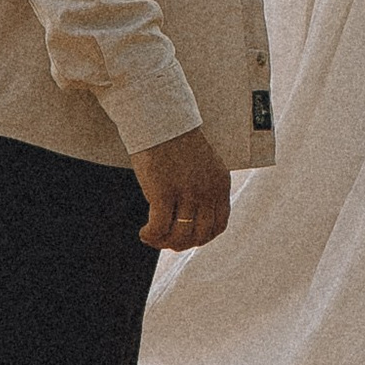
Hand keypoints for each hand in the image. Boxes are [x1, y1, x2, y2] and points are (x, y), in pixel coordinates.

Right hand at [135, 125, 232, 250]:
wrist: (160, 120)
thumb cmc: (175, 142)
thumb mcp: (202, 166)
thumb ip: (202, 190)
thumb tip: (189, 221)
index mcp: (220, 184)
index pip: (218, 226)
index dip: (201, 238)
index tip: (185, 237)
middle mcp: (207, 190)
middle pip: (199, 235)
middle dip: (181, 244)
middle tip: (165, 240)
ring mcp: (187, 192)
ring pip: (180, 235)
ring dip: (164, 242)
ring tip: (152, 236)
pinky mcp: (164, 192)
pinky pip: (159, 228)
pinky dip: (151, 236)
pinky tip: (144, 232)